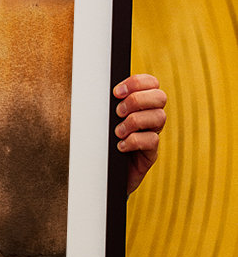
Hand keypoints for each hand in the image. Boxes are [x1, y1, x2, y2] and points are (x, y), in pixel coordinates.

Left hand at [113, 73, 166, 194]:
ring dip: (134, 121)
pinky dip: (134, 141)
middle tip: (118, 112)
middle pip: (160, 97)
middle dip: (137, 100)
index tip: (116, 92)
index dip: (137, 82)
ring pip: (159, 117)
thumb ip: (106, 104)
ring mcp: (152, 134)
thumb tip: (96, 89)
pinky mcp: (151, 153)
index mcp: (140, 104)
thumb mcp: (102, 119)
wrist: (102, 174)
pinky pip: (152, 140)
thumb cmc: (101, 142)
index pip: (151, 83)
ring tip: (117, 132)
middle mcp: (150, 117)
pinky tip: (120, 146)